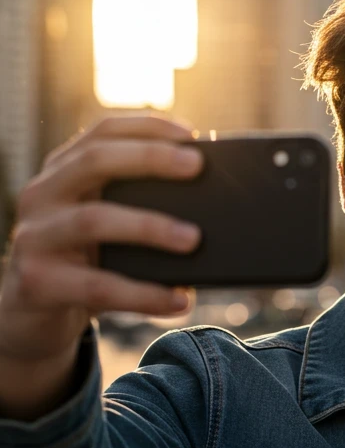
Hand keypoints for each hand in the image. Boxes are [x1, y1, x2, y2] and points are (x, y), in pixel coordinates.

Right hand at [0, 112, 204, 365]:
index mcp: (62, 173)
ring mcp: (34, 237)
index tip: (192, 134)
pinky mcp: (36, 282)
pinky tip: (178, 300)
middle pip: (95, 161)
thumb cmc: (83, 266)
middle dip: (150, 159)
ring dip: (150, 226)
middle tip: (197, 167)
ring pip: (94, 220)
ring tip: (194, 239)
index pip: (102, 132)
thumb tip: (210, 208)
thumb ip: (138, 208)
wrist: (32, 320)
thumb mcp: (106, 230)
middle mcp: (42, 195)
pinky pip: (97, 287)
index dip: (147, 127)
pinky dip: (144, 294)